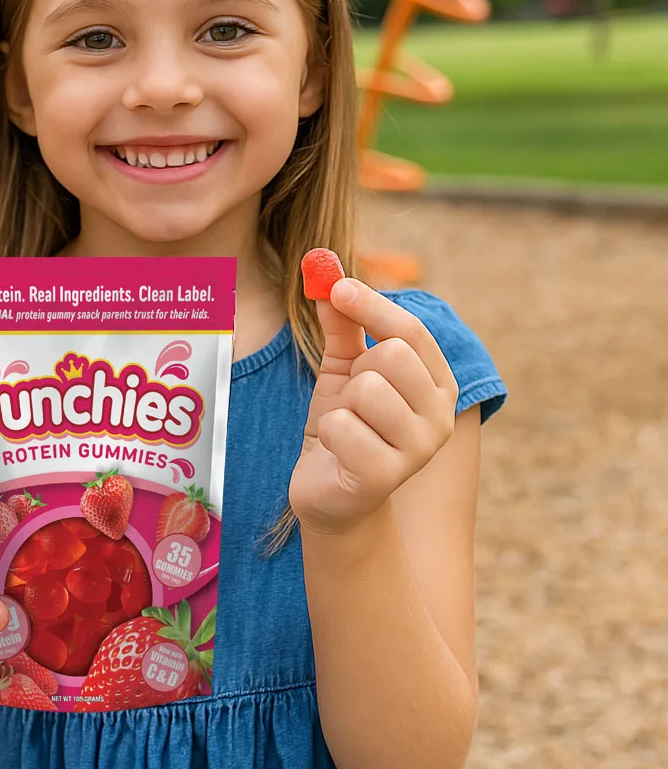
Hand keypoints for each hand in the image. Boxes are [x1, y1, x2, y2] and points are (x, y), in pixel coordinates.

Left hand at [291, 277, 457, 534]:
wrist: (330, 492)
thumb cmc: (345, 425)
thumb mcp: (343, 370)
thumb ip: (343, 325)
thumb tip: (327, 276)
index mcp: (437, 383)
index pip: (411, 331)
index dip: (372, 305)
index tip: (337, 285)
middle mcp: (440, 415)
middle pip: (391, 355)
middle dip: (356, 369)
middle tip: (350, 395)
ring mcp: (420, 449)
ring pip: (366, 390)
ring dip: (340, 405)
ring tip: (346, 426)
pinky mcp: (387, 476)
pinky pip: (342, 427)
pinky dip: (328, 432)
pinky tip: (337, 451)